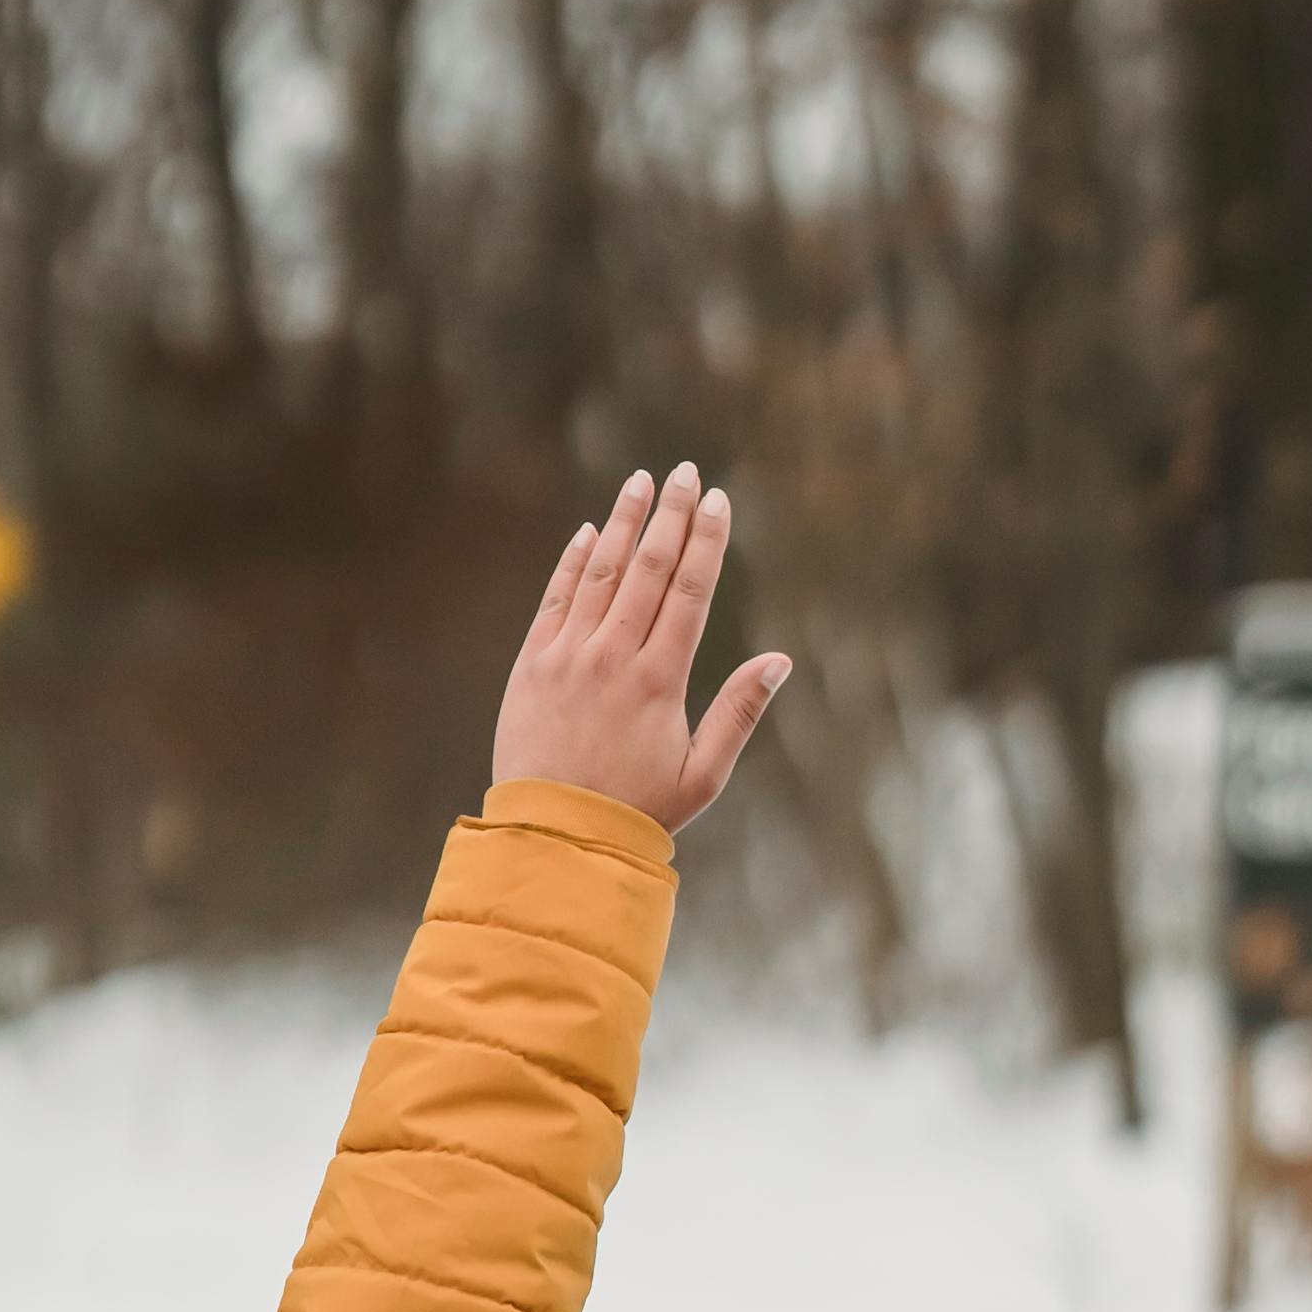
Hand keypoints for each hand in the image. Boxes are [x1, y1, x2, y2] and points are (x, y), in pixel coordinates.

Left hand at [490, 461, 788, 832]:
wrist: (556, 838)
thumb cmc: (637, 814)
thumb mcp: (702, 776)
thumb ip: (739, 714)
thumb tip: (779, 661)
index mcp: (660, 682)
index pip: (688, 592)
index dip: (705, 542)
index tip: (718, 501)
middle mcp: (613, 658)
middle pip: (647, 569)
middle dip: (670, 515)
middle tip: (685, 473)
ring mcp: (569, 657)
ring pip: (599, 573)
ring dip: (621, 522)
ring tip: (640, 482)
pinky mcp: (531, 666)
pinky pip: (555, 599)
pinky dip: (572, 562)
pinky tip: (587, 532)